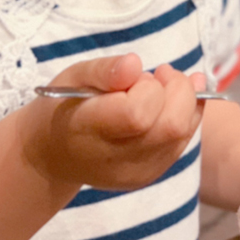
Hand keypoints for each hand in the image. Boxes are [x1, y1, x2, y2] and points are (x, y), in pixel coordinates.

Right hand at [24, 54, 205, 190]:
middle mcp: (116, 159)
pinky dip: (184, 119)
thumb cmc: (64, 108)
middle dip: (180, 91)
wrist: (54, 155)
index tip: (138, 75)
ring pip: (182, 135)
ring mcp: (135, 172)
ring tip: (163, 86)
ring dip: (185, 103)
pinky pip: (180, 144)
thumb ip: (104, 70)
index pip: (139, 113)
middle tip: (162, 73)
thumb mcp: (72, 78)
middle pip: (171, 126)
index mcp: (89, 131)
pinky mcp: (148, 176)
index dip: (149, 87)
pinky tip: (169, 103)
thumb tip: (135, 63)